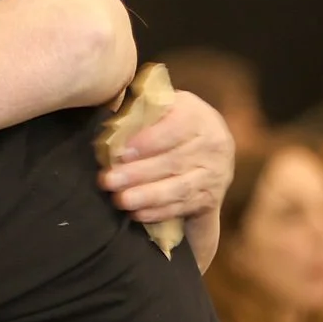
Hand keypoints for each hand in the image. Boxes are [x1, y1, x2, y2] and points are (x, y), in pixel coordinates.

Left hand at [97, 89, 234, 267]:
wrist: (213, 144)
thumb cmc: (175, 122)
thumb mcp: (165, 107)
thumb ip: (143, 111)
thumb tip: (112, 123)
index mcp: (198, 116)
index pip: (175, 128)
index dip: (149, 141)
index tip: (123, 152)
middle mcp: (212, 144)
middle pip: (173, 161)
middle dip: (138, 173)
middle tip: (109, 180)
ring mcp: (213, 174)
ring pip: (179, 188)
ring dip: (146, 196)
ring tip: (120, 200)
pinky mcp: (210, 198)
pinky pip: (183, 207)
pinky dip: (158, 212)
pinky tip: (136, 214)